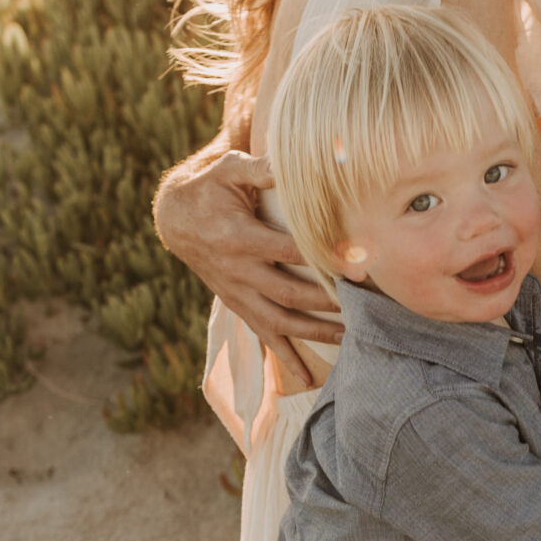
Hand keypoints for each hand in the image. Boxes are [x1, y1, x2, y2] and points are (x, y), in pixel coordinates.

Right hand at [154, 142, 342, 386]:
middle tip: (364, 306)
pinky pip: (263, 336)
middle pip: (289, 294)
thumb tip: (290, 162)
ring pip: (280, 322)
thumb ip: (260, 167)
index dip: (321, 260)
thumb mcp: (229, 169)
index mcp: (240, 238)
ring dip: (315, 333)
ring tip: (350, 338)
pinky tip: (308, 379)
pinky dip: (286, 358)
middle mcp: (239, 272)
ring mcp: (239, 293)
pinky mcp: (239, 304)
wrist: (176, 219)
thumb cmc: (210, 188)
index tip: (354, 264)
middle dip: (327, 303)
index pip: (289, 253)